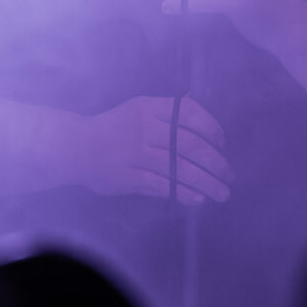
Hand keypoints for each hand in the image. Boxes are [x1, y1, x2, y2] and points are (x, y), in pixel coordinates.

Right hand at [71, 94, 231, 204]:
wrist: (76, 146)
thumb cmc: (115, 127)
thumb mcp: (139, 109)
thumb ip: (168, 114)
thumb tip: (205, 122)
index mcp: (149, 107)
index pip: (189, 113)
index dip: (211, 128)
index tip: (223, 143)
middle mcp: (144, 128)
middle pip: (189, 144)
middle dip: (215, 161)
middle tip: (230, 174)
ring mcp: (136, 154)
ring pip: (180, 168)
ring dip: (206, 182)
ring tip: (222, 193)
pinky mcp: (128, 177)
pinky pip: (163, 186)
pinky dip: (183, 193)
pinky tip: (198, 199)